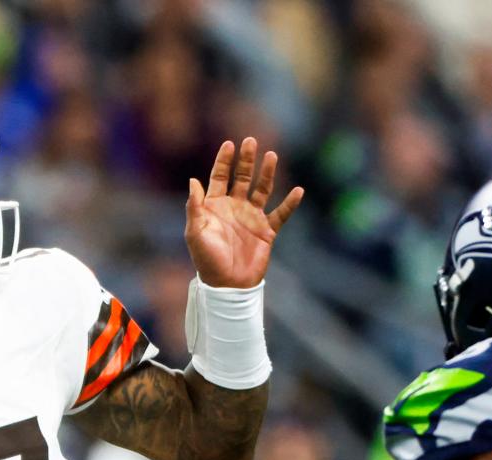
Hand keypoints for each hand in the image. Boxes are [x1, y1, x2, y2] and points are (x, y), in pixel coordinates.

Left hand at [185, 137, 302, 288]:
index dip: (224, 160)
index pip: (220, 177)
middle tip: (250, 141)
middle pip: (242, 177)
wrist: (227, 285)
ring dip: (267, 174)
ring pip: (262, 190)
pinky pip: (281, 214)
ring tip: (272, 155)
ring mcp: (251, 218)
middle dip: (246, 160)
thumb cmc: (207, 260)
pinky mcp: (267, 231)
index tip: (229, 144)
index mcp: (214, 206)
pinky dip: (290, 203)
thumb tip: (193, 181)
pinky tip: (298, 191)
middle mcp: (234, 208)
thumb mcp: (195, 232)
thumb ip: (194, 207)